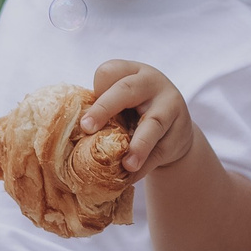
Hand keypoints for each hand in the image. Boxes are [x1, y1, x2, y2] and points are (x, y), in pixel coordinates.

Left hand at [81, 60, 193, 178]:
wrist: (175, 129)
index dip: (95, 89)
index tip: (83, 117)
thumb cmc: (137, 112)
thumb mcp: (124, 102)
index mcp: (132, 72)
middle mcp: (152, 83)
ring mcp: (169, 107)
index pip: (110, 72)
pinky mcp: (178, 134)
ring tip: (126, 165)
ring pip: (153, 123)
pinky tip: (130, 178)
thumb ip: (104, 109)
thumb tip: (72, 136)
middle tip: (87, 128)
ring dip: (139, 146)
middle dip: (104, 108)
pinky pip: (160, 151)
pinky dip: (144, 167)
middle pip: (127, 90)